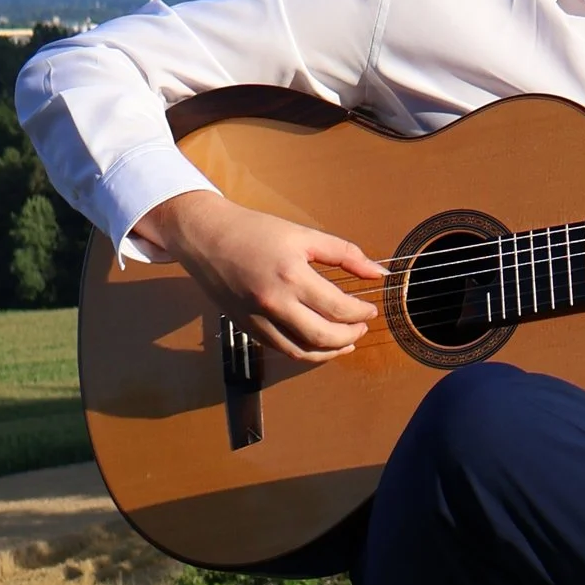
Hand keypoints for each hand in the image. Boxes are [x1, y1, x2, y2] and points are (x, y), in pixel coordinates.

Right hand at [131, 190, 389, 362]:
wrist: (206, 237)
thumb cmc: (255, 231)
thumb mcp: (304, 235)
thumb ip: (345, 254)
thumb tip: (379, 273)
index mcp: (291, 275)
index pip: (338, 308)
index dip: (361, 313)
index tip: (371, 309)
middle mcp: (273, 302)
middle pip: (323, 337)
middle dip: (350, 336)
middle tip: (362, 327)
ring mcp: (257, 319)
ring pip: (301, 352)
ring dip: (329, 352)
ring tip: (345, 342)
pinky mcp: (246, 327)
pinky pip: (281, 350)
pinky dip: (304, 351)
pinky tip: (317, 342)